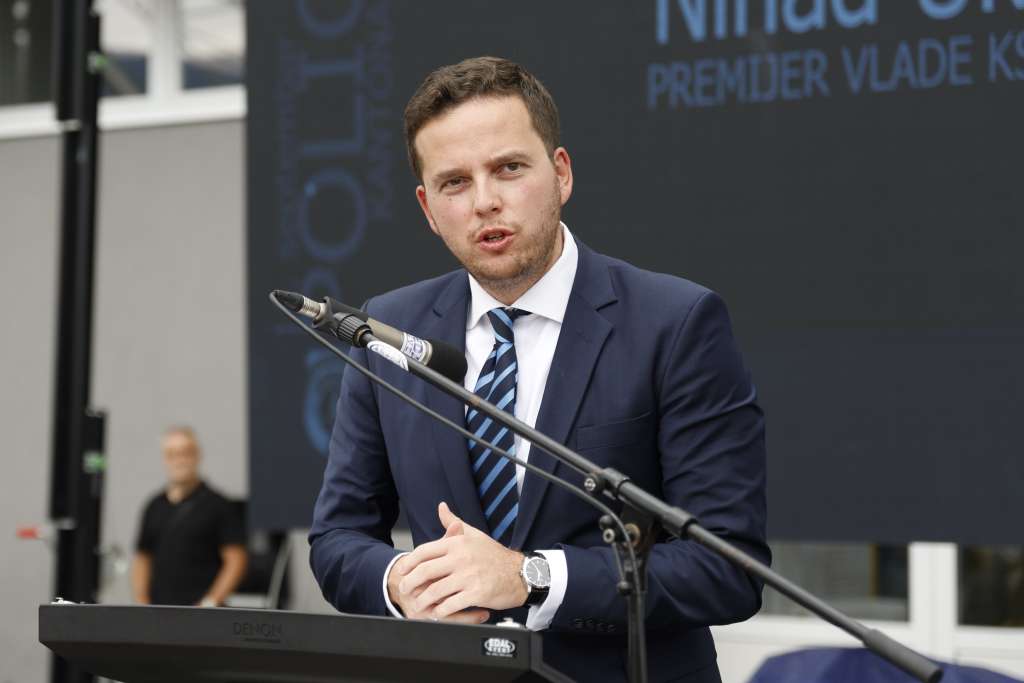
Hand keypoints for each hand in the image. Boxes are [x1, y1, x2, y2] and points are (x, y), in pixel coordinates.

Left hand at [399, 502, 527, 619]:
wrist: (520, 573)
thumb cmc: (495, 555)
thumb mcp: (474, 534)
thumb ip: (454, 523)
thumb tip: (441, 507)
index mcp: (458, 543)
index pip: (424, 551)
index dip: (409, 562)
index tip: (403, 570)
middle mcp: (461, 558)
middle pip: (425, 571)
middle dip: (409, 583)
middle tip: (404, 589)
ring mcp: (468, 576)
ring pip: (435, 590)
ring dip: (422, 600)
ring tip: (417, 605)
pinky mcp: (476, 593)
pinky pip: (450, 604)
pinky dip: (440, 611)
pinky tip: (437, 612)